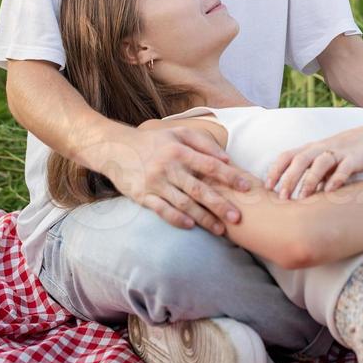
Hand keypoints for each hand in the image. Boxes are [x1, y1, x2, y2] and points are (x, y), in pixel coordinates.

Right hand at [100, 121, 250, 233]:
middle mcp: (168, 167)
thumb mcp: (178, 133)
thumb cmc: (154, 141)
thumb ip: (203, 143)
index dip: (229, 177)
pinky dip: (177, 219)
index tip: (246, 187)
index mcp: (179, 151)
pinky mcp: (143, 196)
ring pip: (184, 204)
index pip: (210, 165)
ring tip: (220, 229)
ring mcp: (155, 183)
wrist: (116, 149)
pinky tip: (191, 226)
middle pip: (199, 189)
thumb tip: (226, 159)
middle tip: (238, 218)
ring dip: (203, 218)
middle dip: (220, 204)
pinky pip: (162, 211)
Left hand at [265, 126, 362, 199]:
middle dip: (289, 178)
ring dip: (310, 180)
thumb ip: (309, 177)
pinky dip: (336, 178)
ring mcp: (337, 152)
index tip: (267, 187)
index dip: (276, 170)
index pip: (287, 156)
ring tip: (303, 197)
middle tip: (281, 197)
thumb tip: (292, 199)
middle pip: (300, 160)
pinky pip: (344, 168)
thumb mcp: (321, 162)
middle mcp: (320, 149)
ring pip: (320, 163)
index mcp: (309, 149)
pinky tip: (330, 191)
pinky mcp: (354, 158)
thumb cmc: (340, 155)